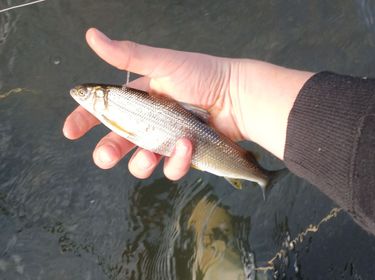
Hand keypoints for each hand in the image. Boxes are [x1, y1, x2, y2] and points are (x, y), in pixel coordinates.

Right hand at [63, 28, 312, 180]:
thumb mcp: (163, 63)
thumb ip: (128, 56)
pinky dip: (177, 161)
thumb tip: (92, 36)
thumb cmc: (203, 75)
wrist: (237, 96)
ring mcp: (167, 140)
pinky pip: (172, 168)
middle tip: (106, 157)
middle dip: (108, 152)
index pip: (106, 110)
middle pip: (119, 142)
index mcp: (141, 98)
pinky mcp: (184, 155)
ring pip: (142, 163)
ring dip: (143, 162)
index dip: (86, 120)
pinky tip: (186, 146)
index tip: (71, 130)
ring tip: (155, 152)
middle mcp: (151, 121)